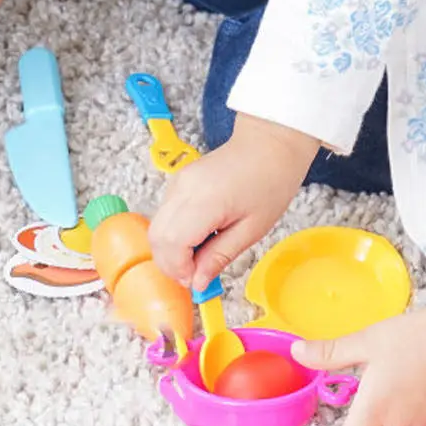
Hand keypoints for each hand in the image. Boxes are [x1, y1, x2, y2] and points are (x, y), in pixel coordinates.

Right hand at [150, 115, 319, 290]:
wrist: (269, 144)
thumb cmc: (270, 181)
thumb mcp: (252, 229)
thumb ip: (220, 257)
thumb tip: (198, 282)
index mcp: (205, 201)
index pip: (172, 244)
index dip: (179, 269)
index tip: (196, 281)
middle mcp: (183, 190)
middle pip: (156, 238)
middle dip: (170, 263)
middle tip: (195, 275)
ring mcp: (177, 184)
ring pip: (156, 228)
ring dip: (171, 250)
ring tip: (200, 256)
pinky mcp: (177, 183)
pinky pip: (164, 216)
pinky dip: (174, 235)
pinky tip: (198, 238)